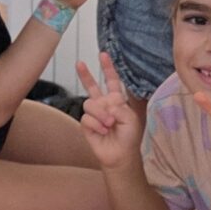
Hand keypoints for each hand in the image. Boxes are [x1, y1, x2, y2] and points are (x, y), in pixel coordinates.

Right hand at [71, 56, 141, 170]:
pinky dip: (96, 124)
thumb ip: (119, 107)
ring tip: (109, 124)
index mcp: (117, 100)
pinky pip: (87, 117)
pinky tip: (103, 131)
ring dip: (101, 114)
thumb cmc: (129, 137)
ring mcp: (94, 114)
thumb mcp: (131, 119)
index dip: (108, 68)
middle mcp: (104, 104)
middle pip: (92, 86)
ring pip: (90, 103)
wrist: (120, 154)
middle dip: (85, 75)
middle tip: (79, 63)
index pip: (112, 81)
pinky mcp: (86, 124)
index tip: (103, 54)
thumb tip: (104, 103)